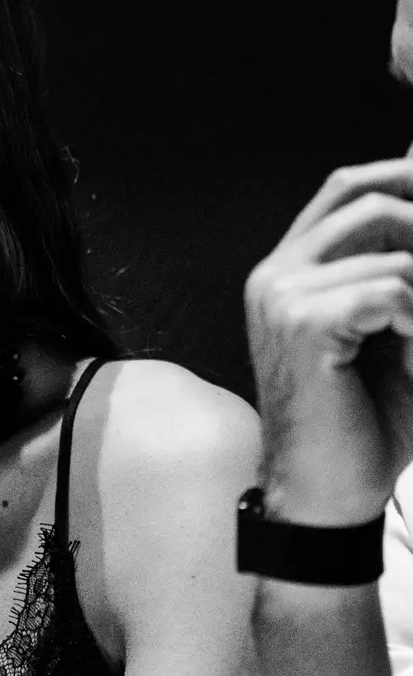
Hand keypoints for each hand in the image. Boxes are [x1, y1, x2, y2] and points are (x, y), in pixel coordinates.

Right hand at [245, 156, 412, 523]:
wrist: (326, 498)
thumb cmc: (365, 424)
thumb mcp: (395, 331)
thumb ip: (407, 272)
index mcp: (288, 272)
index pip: (346, 188)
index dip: (402, 178)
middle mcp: (275, 275)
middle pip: (367, 200)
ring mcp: (282, 296)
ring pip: (396, 257)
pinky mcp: (302, 324)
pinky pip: (393, 292)